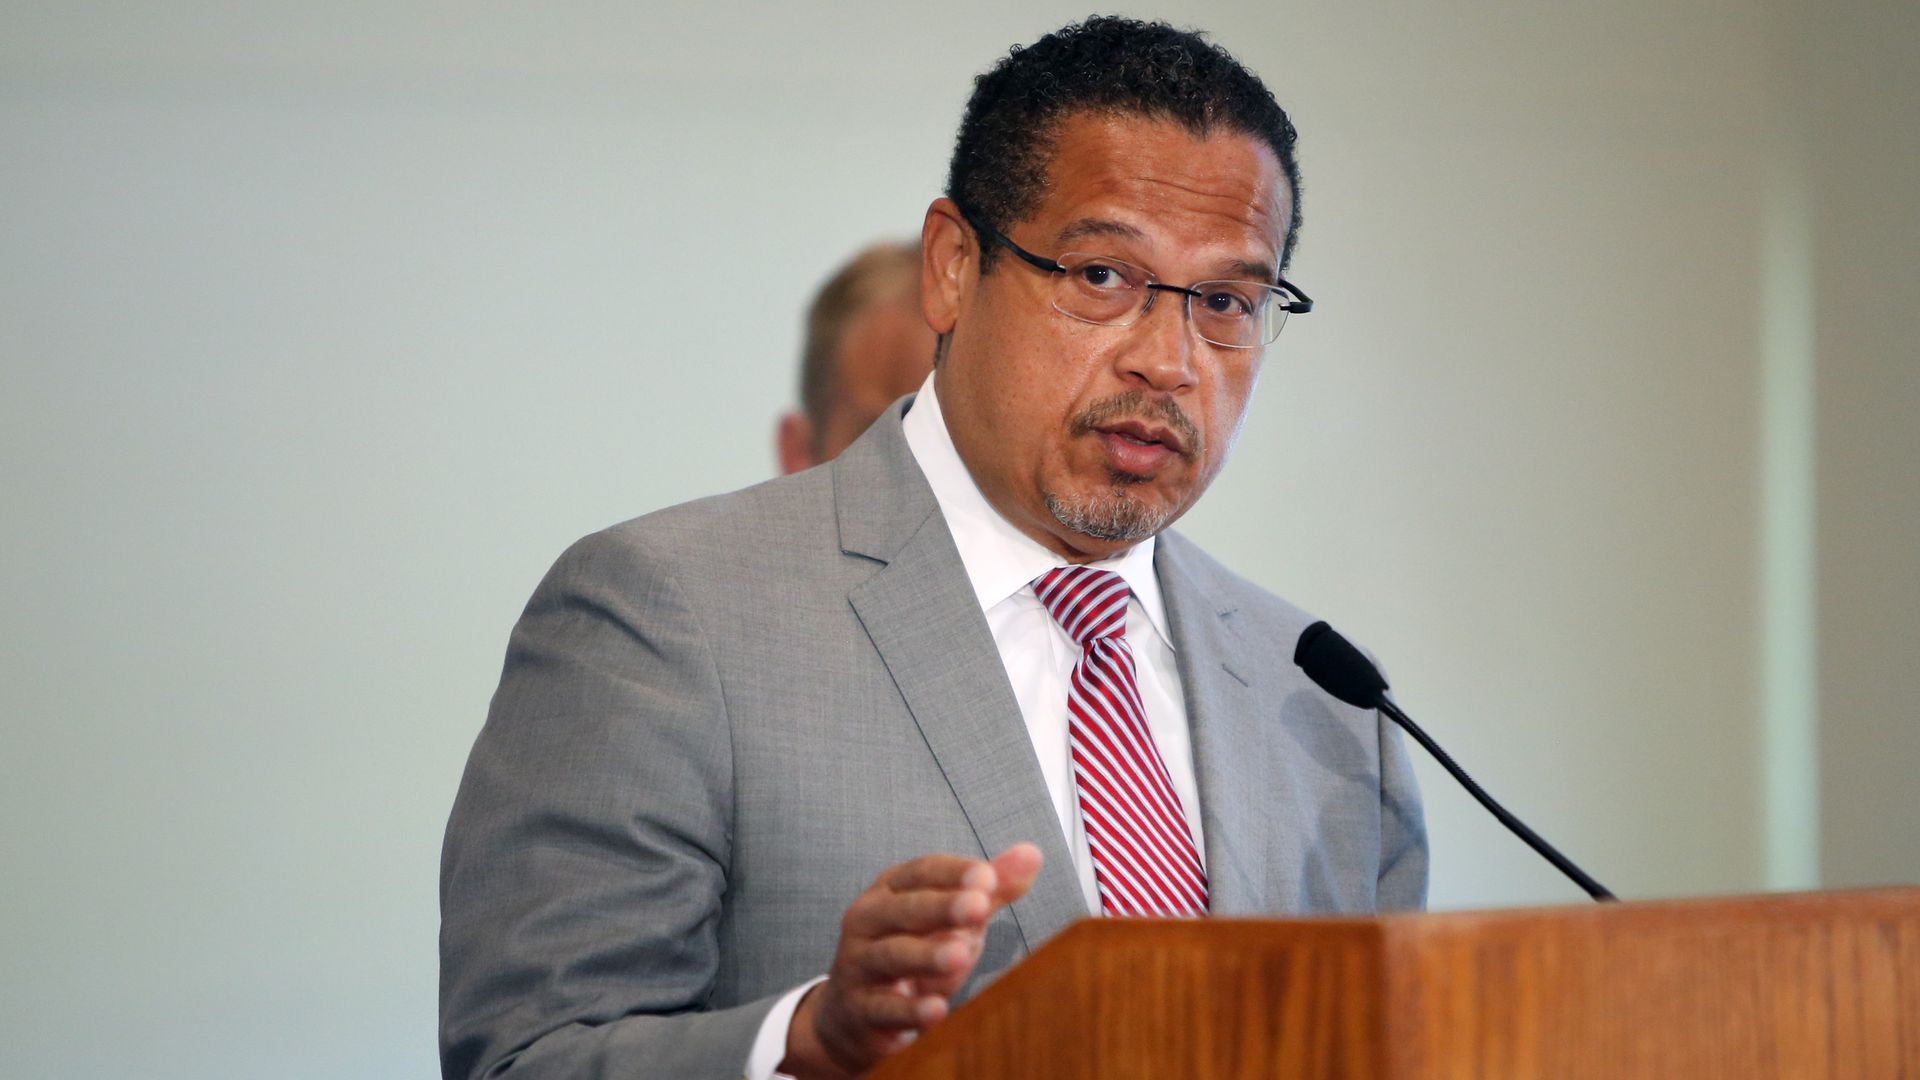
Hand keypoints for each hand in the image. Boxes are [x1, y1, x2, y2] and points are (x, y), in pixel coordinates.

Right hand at [779, 843, 1043, 1077]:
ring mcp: (858, 964)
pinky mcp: (859, 1009)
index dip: (954, 873)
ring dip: (926, 955)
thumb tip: (1033, 853)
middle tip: (978, 906)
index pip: (922, 872)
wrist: (857, 1013)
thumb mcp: (954, 920)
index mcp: (892, 889)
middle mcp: (868, 919)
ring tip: (960, 954)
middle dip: (941, 906)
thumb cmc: (916, 953)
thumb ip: (992, 889)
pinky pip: (884, 1008)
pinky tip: (937, 1010)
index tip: (988, 877)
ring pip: (891, 955)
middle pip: (904, 908)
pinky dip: (909, 1011)